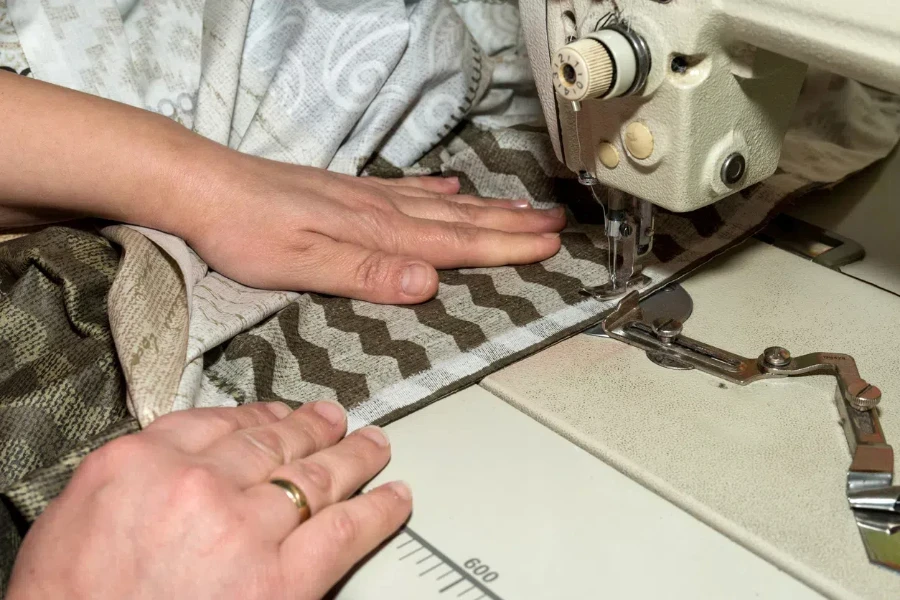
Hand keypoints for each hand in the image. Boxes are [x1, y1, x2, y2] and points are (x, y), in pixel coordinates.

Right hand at [6, 401, 408, 599]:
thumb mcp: (78, 517)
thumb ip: (138, 476)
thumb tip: (179, 463)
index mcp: (144, 463)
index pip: (218, 422)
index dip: (260, 416)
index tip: (277, 414)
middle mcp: (199, 484)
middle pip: (274, 444)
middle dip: (311, 429)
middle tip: (335, 418)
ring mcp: (245, 527)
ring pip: (316, 477)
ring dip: (353, 456)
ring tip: (373, 444)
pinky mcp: (284, 579)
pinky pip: (345, 529)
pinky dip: (377, 509)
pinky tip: (394, 497)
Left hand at [177, 154, 564, 303]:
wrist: (204, 187)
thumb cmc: (245, 231)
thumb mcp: (303, 264)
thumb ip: (367, 275)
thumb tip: (428, 282)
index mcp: (376, 233)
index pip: (454, 244)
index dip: (503, 248)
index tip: (546, 247)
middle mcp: (379, 210)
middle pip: (460, 221)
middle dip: (511, 225)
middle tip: (555, 225)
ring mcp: (366, 197)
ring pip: (442, 205)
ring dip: (487, 209)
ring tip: (523, 208)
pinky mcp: (347, 192)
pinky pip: (407, 190)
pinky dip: (438, 192)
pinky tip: (451, 190)